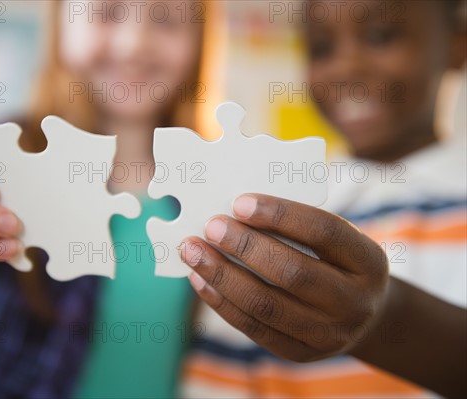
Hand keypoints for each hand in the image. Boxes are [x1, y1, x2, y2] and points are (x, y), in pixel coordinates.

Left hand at [179, 194, 387, 361]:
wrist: (364, 317)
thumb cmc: (336, 264)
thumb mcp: (335, 243)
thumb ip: (296, 227)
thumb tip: (235, 210)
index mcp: (368, 261)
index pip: (325, 232)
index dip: (281, 215)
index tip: (240, 202)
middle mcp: (354, 302)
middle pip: (293, 273)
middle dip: (245, 247)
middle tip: (211, 226)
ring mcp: (329, 335)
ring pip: (266, 305)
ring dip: (222, 275)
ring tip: (193, 251)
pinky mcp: (301, 354)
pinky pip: (254, 328)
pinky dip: (221, 302)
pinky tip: (200, 280)